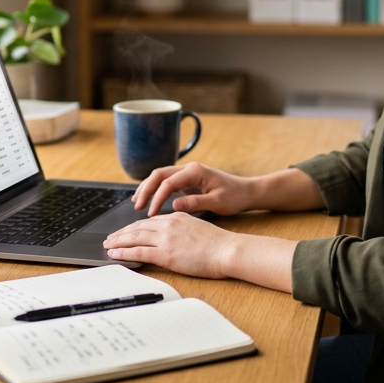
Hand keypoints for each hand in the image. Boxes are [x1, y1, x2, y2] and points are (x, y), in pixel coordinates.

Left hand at [103, 212, 235, 277]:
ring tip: (107, 245)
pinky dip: (123, 252)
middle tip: (110, 237)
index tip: (126, 232)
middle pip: (138, 227)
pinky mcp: (165, 253)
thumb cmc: (219, 244)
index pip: (150, 221)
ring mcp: (165, 238)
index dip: (135, 227)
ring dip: (118, 241)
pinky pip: (138, 252)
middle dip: (122, 233)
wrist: (227, 250)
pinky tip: (114, 254)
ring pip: (134, 237)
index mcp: (177, 217)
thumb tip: (175, 238)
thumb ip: (183, 230)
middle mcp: (168, 224)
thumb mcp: (198, 229)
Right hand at [133, 162, 257, 216]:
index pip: (168, 182)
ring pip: (160, 176)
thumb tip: (174, 206)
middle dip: (146, 190)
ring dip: (147, 188)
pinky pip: (166, 182)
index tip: (151, 214)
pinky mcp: (187, 180)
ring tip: (137, 202)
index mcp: (195, 172)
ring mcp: (187, 173)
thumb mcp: (217, 202)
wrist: (246, 192)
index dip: (156, 198)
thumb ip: (195, 203)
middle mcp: (188, 169)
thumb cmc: (235, 197)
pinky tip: (148, 199)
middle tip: (137, 207)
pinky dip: (155, 190)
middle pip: (159, 175)